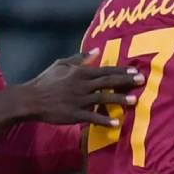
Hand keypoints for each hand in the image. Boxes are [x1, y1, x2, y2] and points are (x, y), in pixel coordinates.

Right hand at [22, 48, 144, 126]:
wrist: (31, 99)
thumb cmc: (46, 80)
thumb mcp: (61, 64)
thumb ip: (80, 58)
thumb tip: (97, 51)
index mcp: (80, 72)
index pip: (105, 70)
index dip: (121, 71)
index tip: (135, 70)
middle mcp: (82, 85)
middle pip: (108, 82)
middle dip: (126, 81)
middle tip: (142, 80)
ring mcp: (78, 100)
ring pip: (103, 99)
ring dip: (120, 100)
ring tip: (135, 101)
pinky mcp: (74, 114)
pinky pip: (92, 117)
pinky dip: (105, 120)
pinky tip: (117, 122)